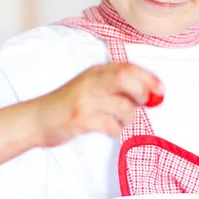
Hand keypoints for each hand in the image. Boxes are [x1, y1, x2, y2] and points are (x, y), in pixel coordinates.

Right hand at [31, 63, 163, 145]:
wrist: (37, 119)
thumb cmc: (68, 104)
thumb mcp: (90, 85)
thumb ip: (115, 86)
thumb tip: (149, 94)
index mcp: (96, 72)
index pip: (128, 67)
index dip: (149, 77)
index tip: (160, 89)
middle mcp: (91, 82)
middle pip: (126, 78)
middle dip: (142, 92)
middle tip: (142, 104)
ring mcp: (85, 100)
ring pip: (123, 106)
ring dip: (129, 118)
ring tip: (121, 121)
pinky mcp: (80, 119)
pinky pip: (110, 126)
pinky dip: (115, 130)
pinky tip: (108, 130)